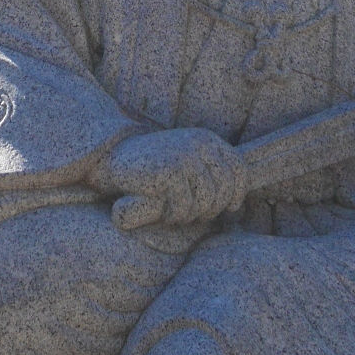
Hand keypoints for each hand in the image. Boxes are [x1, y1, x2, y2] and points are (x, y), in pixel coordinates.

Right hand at [95, 127, 245, 229]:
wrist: (116, 156)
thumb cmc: (154, 166)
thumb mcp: (187, 161)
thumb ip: (210, 174)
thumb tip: (238, 207)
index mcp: (207, 139)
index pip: (238, 169)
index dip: (237, 194)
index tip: (229, 209)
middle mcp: (199, 144)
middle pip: (224, 190)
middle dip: (210, 210)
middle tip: (191, 214)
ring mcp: (184, 156)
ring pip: (205, 202)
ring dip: (190, 215)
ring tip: (175, 212)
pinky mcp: (169, 171)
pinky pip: (183, 206)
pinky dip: (173, 215)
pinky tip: (161, 209)